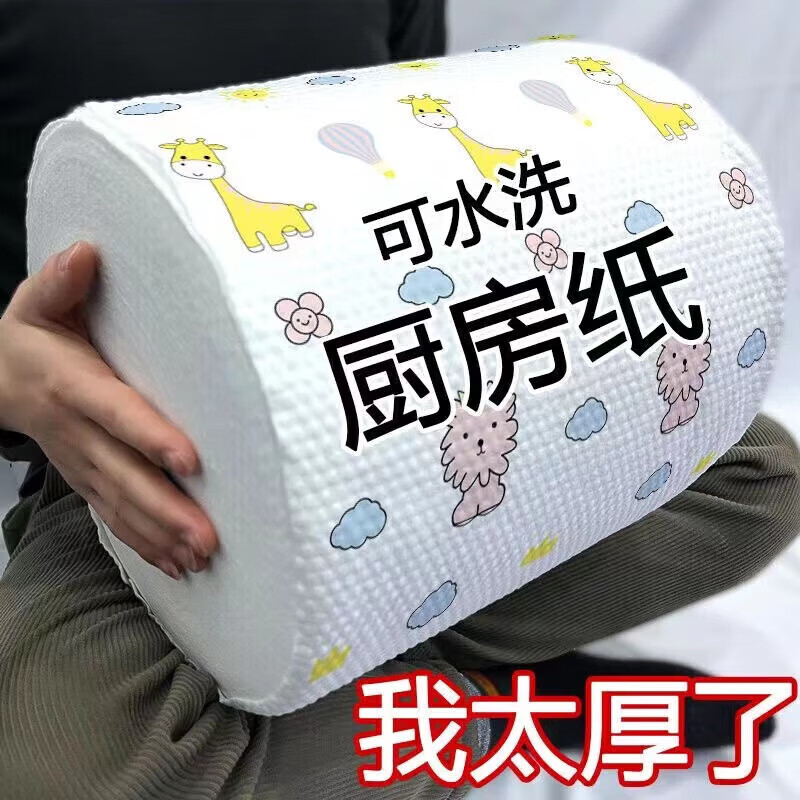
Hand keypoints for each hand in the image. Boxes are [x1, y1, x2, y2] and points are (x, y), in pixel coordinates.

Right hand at [0, 242, 217, 577]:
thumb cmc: (30, 339)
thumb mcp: (35, 304)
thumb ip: (59, 282)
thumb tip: (86, 252)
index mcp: (72, 386)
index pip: (116, 413)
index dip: (150, 436)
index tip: (190, 459)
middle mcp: (78, 433)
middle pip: (125, 476)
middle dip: (166, 509)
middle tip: (208, 537)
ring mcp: (82, 464)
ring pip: (122, 506)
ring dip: (161, 536)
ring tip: (201, 560)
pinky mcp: (88, 480)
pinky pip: (114, 518)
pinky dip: (144, 544)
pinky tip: (178, 566)